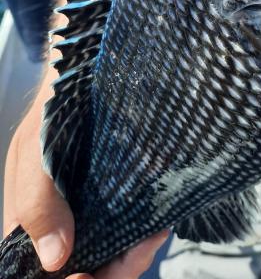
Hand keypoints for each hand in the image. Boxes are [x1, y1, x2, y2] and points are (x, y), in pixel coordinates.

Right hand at [3, 68, 167, 277]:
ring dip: (132, 256)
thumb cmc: (56, 109)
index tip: (82, 273)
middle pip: (84, 267)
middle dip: (106, 273)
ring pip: (113, 255)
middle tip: (128, 257)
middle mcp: (65, 219)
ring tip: (151, 235)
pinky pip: (137, 230)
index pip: (36, 269)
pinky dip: (147, 235)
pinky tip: (159, 223)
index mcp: (33, 217)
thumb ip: (36, 203)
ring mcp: (98, 209)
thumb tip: (55, 259)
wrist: (94, 70)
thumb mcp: (35, 150)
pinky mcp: (127, 195)